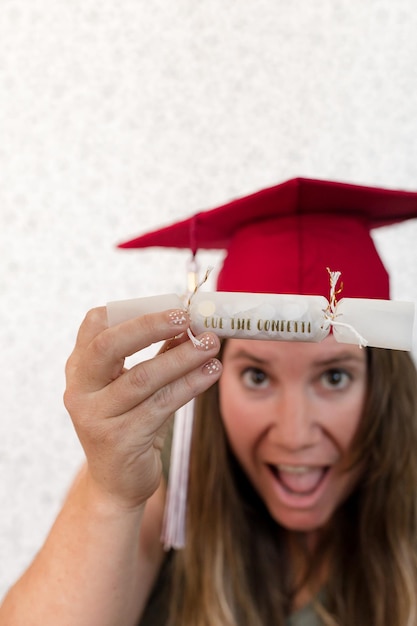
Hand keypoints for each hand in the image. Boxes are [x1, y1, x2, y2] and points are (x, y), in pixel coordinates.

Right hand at [63, 307, 221, 510]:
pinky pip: (161, 405)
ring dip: (182, 357)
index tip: (170, 305)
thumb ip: (156, 355)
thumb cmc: (129, 425)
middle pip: (110, 346)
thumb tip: (188, 326)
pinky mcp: (120, 440)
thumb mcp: (136, 386)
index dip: (131, 311)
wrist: (117, 483)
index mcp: (80, 370)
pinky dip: (190, 384)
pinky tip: (210, 372)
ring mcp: (96, 417)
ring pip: (143, 377)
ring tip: (211, 344)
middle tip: (187, 317)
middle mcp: (80, 391)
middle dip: (151, 326)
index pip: (95, 326)